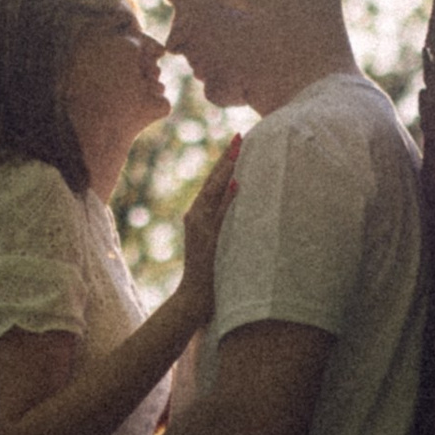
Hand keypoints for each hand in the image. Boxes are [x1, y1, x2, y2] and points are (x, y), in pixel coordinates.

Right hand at [176, 136, 241, 324]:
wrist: (194, 298)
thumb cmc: (210, 272)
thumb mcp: (218, 239)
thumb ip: (224, 215)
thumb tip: (239, 188)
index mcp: (198, 216)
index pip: (213, 183)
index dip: (224, 162)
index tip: (237, 142)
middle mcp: (196, 217)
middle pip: (212, 182)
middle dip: (226, 158)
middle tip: (240, 136)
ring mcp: (200, 228)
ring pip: (214, 193)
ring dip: (227, 171)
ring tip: (238, 150)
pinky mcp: (207, 240)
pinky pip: (220, 215)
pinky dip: (227, 199)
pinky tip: (236, 183)